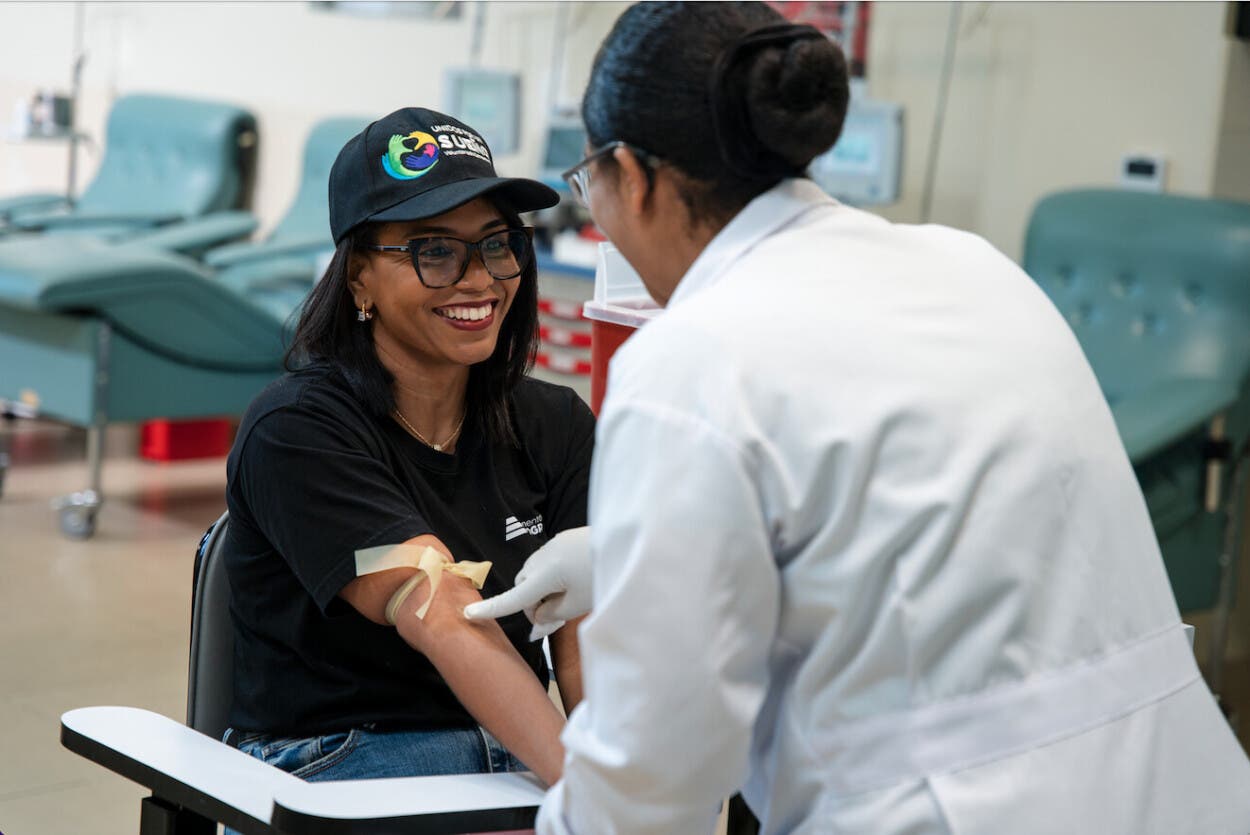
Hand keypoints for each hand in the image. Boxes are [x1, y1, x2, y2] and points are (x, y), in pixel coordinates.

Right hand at [463, 526, 592, 639]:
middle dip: (533, 605)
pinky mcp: (562, 539)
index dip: (491, 608)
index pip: (513, 597)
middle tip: (557, 619)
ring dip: (542, 590)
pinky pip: (546, 563)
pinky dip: (552, 577)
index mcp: (545, 574)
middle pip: (523, 587)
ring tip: (570, 599)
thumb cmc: (605, 575)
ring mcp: (552, 545)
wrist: (629, 540)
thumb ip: (553, 613)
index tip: (468, 614)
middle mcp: (542, 557)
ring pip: (534, 574)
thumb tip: (538, 615)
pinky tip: (575, 581)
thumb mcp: (580, 604)